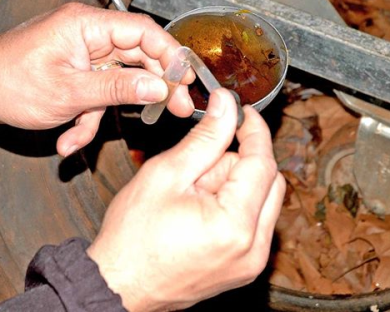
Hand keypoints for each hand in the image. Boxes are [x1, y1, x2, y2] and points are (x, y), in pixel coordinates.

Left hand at [0, 3, 194, 154]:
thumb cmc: (8, 80)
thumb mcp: (68, 92)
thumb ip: (117, 89)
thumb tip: (158, 87)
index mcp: (87, 25)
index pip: (144, 31)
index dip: (170, 54)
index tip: (185, 79)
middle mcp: (88, 34)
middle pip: (137, 55)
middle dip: (152, 87)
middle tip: (173, 109)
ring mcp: (81, 53)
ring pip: (116, 81)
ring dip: (104, 113)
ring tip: (85, 137)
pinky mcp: (74, 71)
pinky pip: (94, 93)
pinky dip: (84, 118)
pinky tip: (67, 141)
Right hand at [87, 89, 284, 311]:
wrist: (119, 284)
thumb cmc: (133, 236)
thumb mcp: (167, 173)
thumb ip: (205, 137)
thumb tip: (225, 105)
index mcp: (235, 225)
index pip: (262, 163)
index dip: (253, 130)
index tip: (240, 111)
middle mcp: (253, 248)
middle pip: (271, 181)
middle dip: (241, 161)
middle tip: (201, 162)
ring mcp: (251, 262)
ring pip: (264, 201)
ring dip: (237, 185)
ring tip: (194, 192)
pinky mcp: (244, 267)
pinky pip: (254, 224)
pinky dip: (235, 206)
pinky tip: (201, 209)